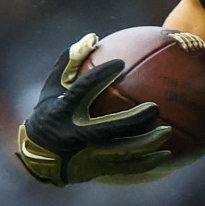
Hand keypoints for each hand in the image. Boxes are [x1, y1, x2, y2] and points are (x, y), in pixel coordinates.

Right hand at [14, 33, 173, 186]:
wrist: (37, 156)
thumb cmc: (49, 113)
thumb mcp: (52, 88)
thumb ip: (70, 62)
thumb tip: (93, 36)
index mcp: (63, 111)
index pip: (82, 91)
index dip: (99, 76)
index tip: (120, 63)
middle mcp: (75, 134)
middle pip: (108, 128)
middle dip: (132, 120)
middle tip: (154, 108)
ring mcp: (86, 155)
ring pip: (120, 151)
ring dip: (145, 143)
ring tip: (167, 132)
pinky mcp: (95, 169)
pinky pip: (125, 168)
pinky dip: (146, 163)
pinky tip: (167, 156)